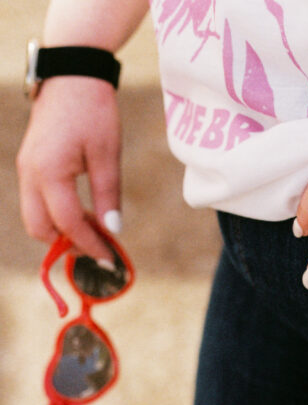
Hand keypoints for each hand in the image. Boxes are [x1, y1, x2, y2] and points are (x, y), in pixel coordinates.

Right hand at [16, 76, 121, 263]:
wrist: (71, 73)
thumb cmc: (92, 109)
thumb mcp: (107, 154)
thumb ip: (108, 195)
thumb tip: (112, 231)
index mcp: (49, 172)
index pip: (67, 223)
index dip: (89, 245)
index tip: (110, 259)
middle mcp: (30, 173)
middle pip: (40, 228)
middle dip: (68, 244)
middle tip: (99, 248)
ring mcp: (26, 169)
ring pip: (35, 218)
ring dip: (62, 231)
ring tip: (95, 230)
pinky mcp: (30, 165)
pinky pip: (38, 202)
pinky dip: (57, 216)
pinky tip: (83, 212)